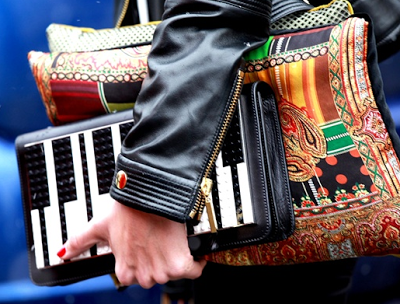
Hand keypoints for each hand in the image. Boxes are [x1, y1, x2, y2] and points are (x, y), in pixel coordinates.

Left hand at [58, 200, 206, 287]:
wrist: (149, 197)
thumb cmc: (127, 209)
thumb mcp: (99, 225)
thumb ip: (79, 242)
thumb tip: (62, 253)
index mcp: (124, 270)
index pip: (136, 275)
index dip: (143, 259)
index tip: (146, 246)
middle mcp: (143, 275)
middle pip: (157, 275)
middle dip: (159, 260)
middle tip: (158, 240)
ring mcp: (162, 272)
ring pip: (174, 272)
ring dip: (175, 258)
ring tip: (170, 238)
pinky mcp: (179, 265)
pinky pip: (193, 271)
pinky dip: (195, 262)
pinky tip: (189, 249)